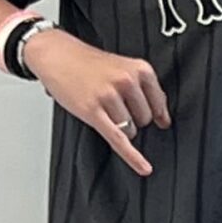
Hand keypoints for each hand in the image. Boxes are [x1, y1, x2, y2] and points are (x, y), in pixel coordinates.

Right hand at [26, 27, 169, 175]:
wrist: (58, 55)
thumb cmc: (89, 63)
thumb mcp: (124, 66)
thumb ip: (145, 89)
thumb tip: (164, 120)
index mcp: (140, 69)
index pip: (160, 103)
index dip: (156, 114)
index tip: (160, 122)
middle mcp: (127, 81)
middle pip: (146, 119)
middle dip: (133, 118)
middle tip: (115, 105)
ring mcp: (109, 96)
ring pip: (131, 130)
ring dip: (119, 127)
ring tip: (103, 109)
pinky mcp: (93, 111)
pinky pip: (119, 140)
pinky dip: (132, 157)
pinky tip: (143, 167)